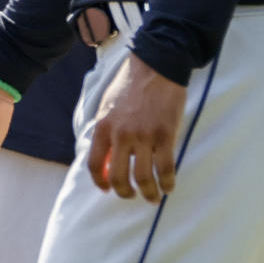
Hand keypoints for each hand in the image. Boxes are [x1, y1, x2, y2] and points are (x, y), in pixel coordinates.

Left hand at [88, 53, 185, 201]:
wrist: (157, 66)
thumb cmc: (131, 83)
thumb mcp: (108, 105)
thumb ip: (106, 130)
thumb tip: (106, 155)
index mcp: (104, 126)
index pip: (95, 164)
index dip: (100, 182)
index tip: (106, 189)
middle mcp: (121, 134)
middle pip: (119, 177)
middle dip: (125, 193)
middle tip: (132, 195)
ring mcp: (144, 136)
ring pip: (143, 178)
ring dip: (148, 193)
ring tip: (152, 197)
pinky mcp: (165, 135)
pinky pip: (165, 168)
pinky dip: (167, 182)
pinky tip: (168, 186)